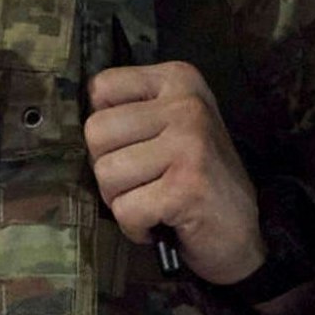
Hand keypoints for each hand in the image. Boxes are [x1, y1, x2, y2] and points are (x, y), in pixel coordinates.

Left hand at [84, 62, 265, 283]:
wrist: (240, 235)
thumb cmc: (196, 180)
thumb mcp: (171, 126)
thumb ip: (130, 111)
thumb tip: (74, 115)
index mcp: (180, 79)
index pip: (102, 87)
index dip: (108, 130)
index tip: (139, 148)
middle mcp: (187, 104)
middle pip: (96, 132)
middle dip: (110, 170)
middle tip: (145, 183)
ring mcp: (189, 143)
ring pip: (105, 173)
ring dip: (122, 201)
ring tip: (155, 201)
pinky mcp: (185, 187)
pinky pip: (124, 209)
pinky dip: (135, 227)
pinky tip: (162, 221)